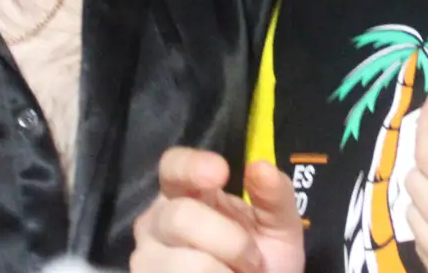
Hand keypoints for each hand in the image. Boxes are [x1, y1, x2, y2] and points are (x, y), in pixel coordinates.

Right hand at [131, 148, 303, 272]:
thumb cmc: (264, 257)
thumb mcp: (279, 224)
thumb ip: (275, 194)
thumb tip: (260, 167)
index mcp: (187, 192)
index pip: (173, 165)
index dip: (192, 166)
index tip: (222, 172)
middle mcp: (159, 219)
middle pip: (180, 216)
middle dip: (229, 241)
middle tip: (253, 260)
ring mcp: (148, 257)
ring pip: (185, 262)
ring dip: (222, 271)